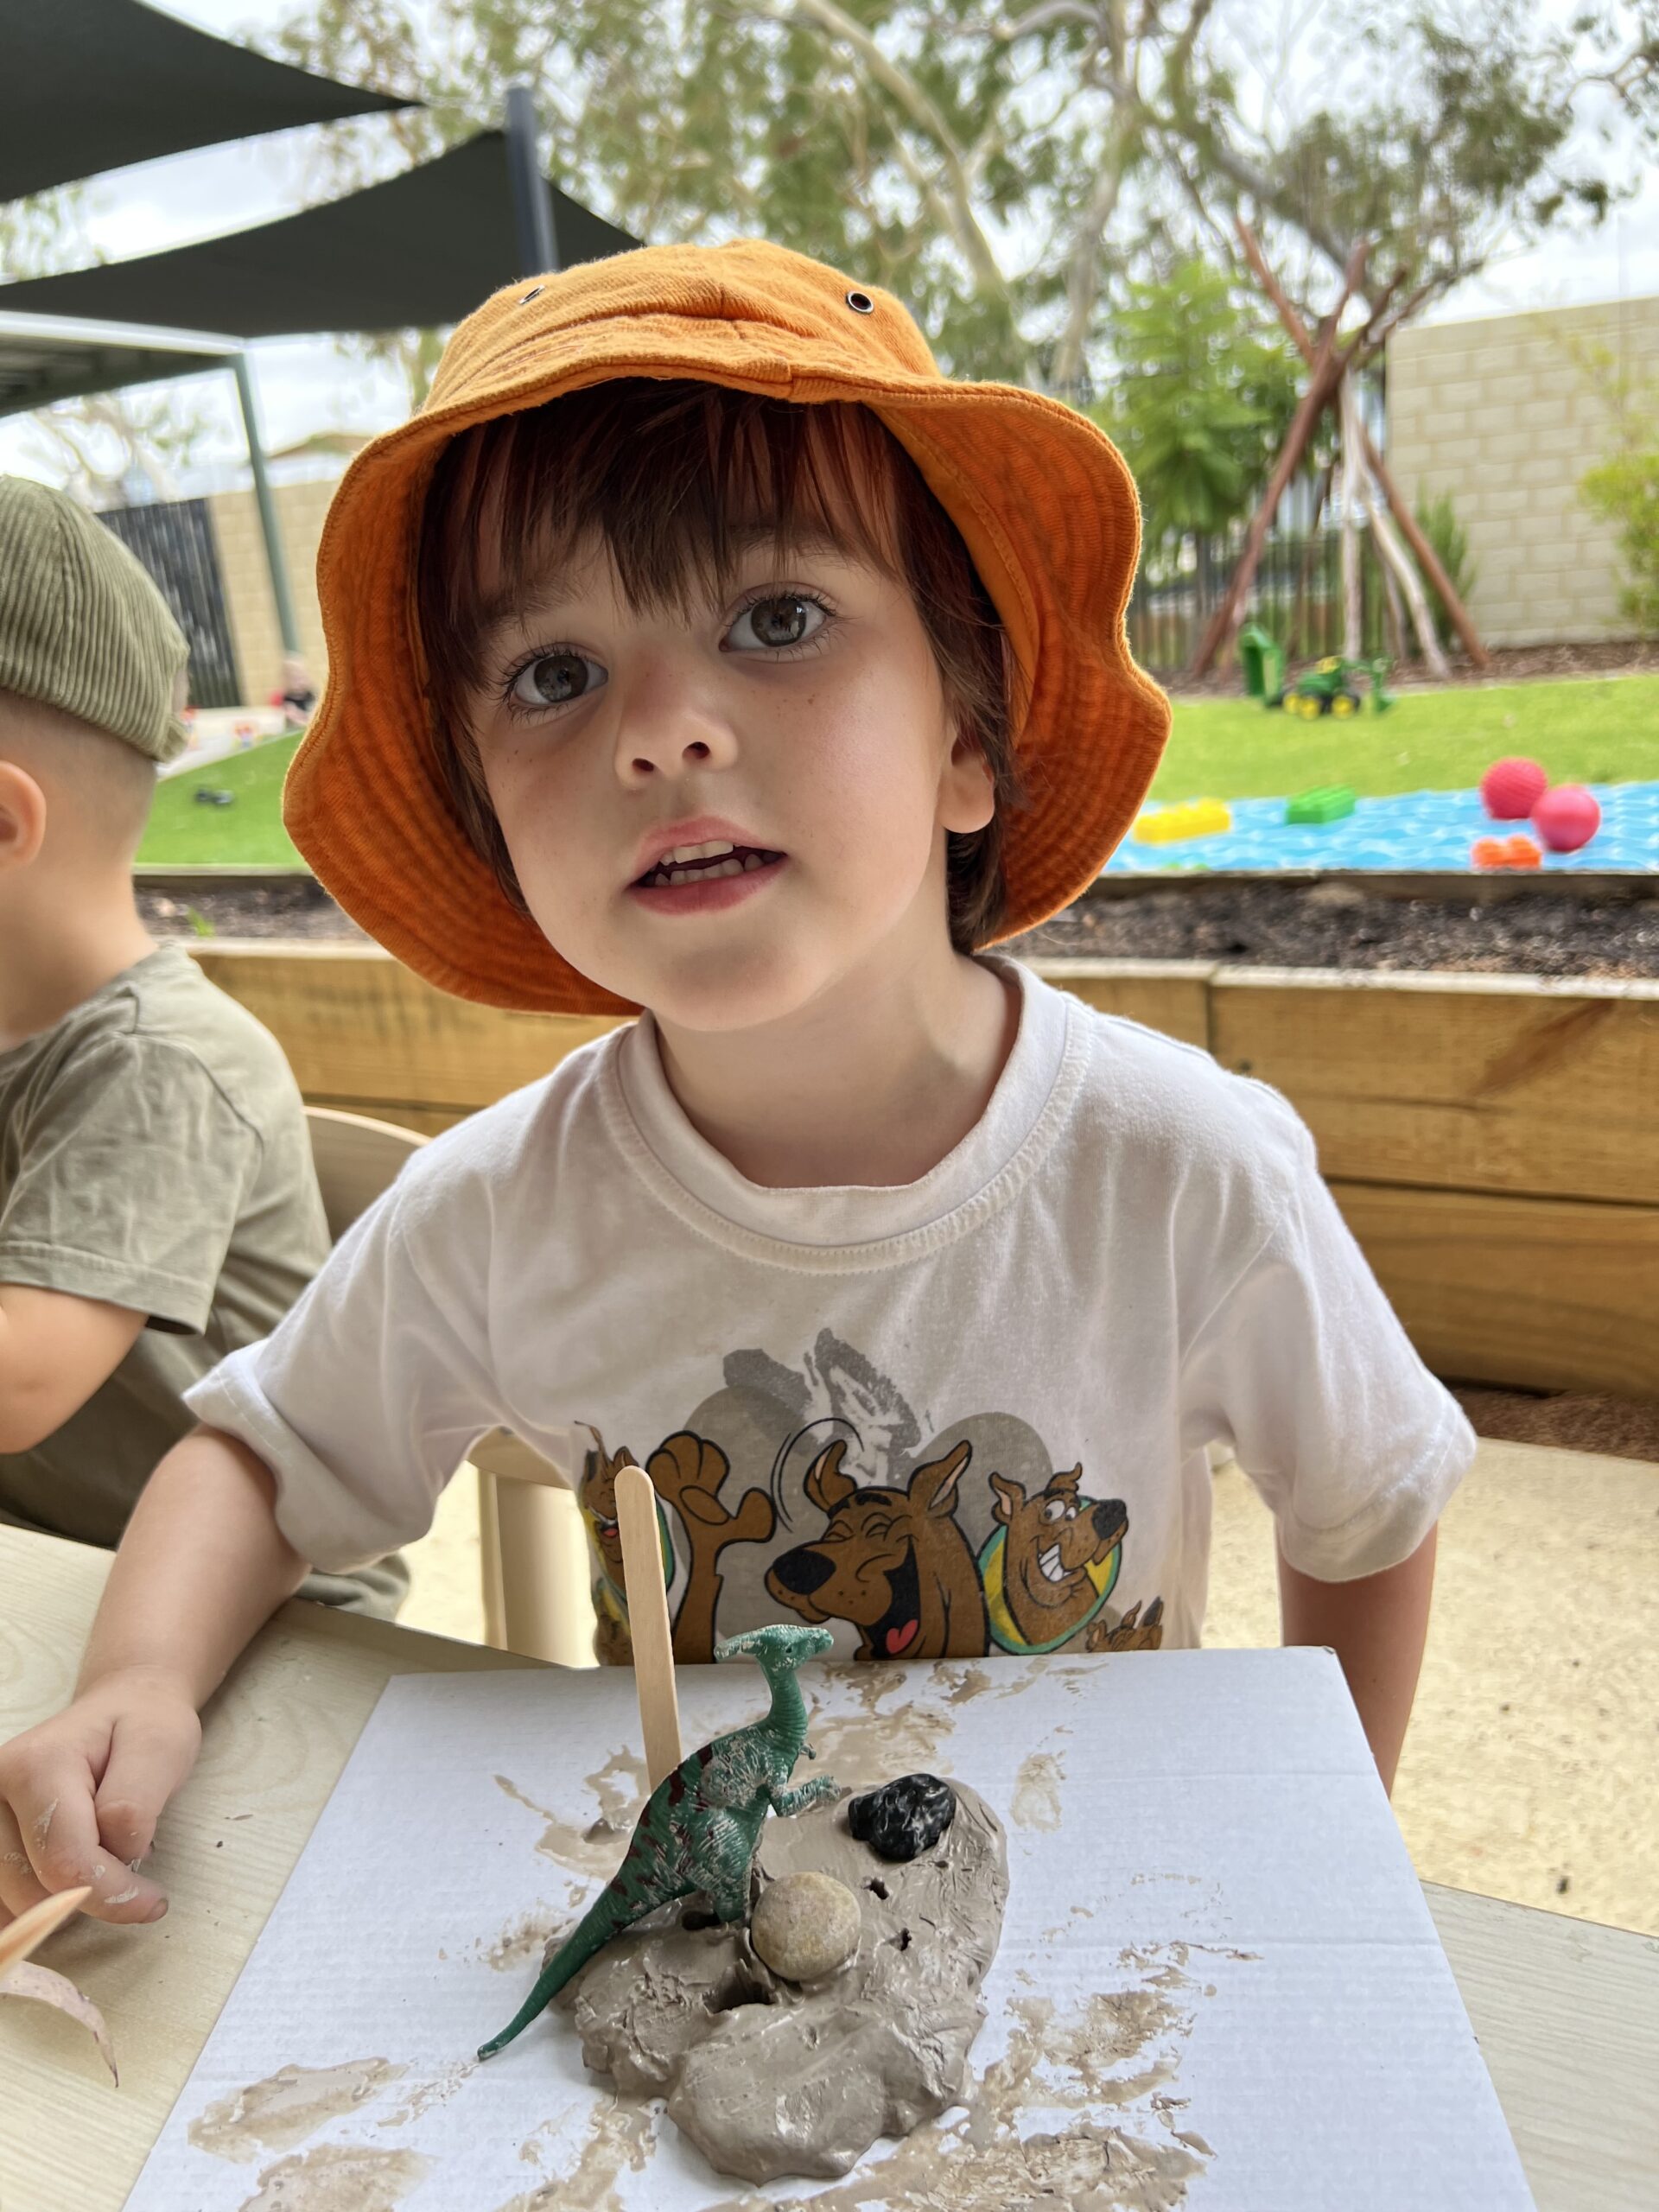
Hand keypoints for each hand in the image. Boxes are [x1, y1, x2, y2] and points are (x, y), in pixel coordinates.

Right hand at [0, 1668, 200, 1926]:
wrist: (122, 1705)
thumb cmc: (143, 1726)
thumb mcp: (161, 1749)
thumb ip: (135, 1805)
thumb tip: (114, 1857)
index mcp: (36, 1765)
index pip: (66, 1861)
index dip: (112, 1895)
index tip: (152, 1903)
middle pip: (34, 1890)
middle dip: (90, 1895)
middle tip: (129, 1867)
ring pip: (14, 1903)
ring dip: (62, 1902)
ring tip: (99, 1860)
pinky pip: (3, 1901)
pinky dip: (36, 1908)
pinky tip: (66, 1888)